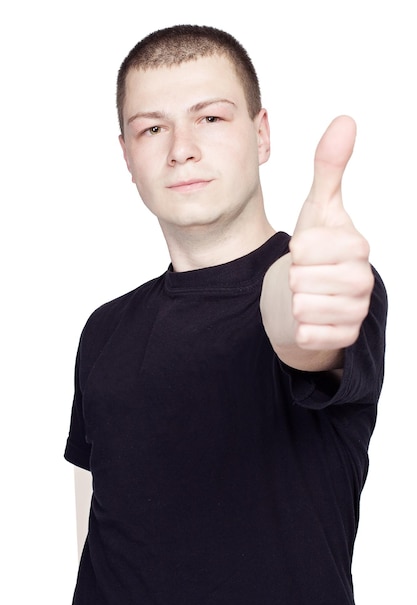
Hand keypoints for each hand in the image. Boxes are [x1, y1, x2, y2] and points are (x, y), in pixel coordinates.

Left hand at [289, 115, 373, 350]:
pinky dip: (298, 328)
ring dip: (293, 302)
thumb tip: (345, 120)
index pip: (305, 247)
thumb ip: (329, 168)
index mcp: (357, 245)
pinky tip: (308, 319)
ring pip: (301, 307)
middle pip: (301, 279)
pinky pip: (306, 334)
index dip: (295, 250)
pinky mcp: (343, 338)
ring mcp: (356, 311)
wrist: (307, 297)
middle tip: (304, 277)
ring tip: (306, 296)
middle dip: (292, 277)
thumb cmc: (313, 252)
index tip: (305, 252)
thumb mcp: (317, 209)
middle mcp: (363, 279)